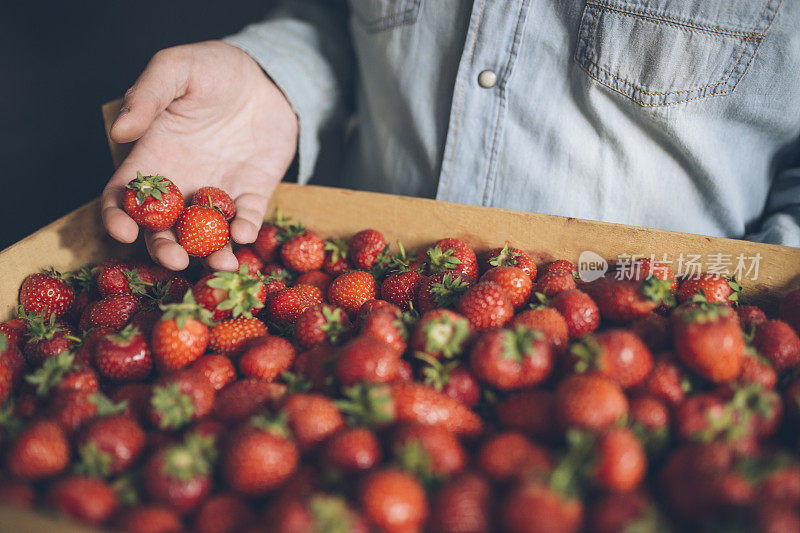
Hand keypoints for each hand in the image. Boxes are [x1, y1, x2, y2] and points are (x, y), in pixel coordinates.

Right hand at [102, 41, 297, 270]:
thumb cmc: (214, 68)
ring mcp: (215, 193)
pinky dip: (245, 231)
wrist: (266, 76)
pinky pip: (245, 219)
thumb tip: (121, 132)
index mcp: (152, 158)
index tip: (123, 233)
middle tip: (176, 259)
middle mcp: (180, 184)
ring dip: (209, 254)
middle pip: (162, 229)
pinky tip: (245, 233)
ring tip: (220, 263)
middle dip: (165, 249)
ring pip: (205, 236)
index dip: (117, 218)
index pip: (122, 198)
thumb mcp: (177, 68)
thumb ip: (148, 96)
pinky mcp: (251, 194)